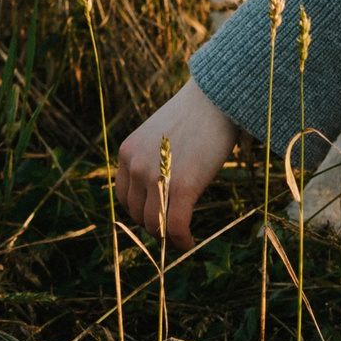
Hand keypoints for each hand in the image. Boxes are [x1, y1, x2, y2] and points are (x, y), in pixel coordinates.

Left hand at [115, 79, 237, 249]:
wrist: (216, 98)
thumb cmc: (195, 115)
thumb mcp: (160, 136)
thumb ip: (151, 161)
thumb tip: (160, 192)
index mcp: (128, 152)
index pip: (124, 198)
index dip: (141, 212)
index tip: (158, 216)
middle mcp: (135, 165)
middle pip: (138, 214)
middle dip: (155, 225)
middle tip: (173, 229)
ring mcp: (156, 177)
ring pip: (154, 224)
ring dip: (167, 235)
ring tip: (181, 237)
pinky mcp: (181, 186)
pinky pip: (175, 226)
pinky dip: (181, 240)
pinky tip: (189, 243)